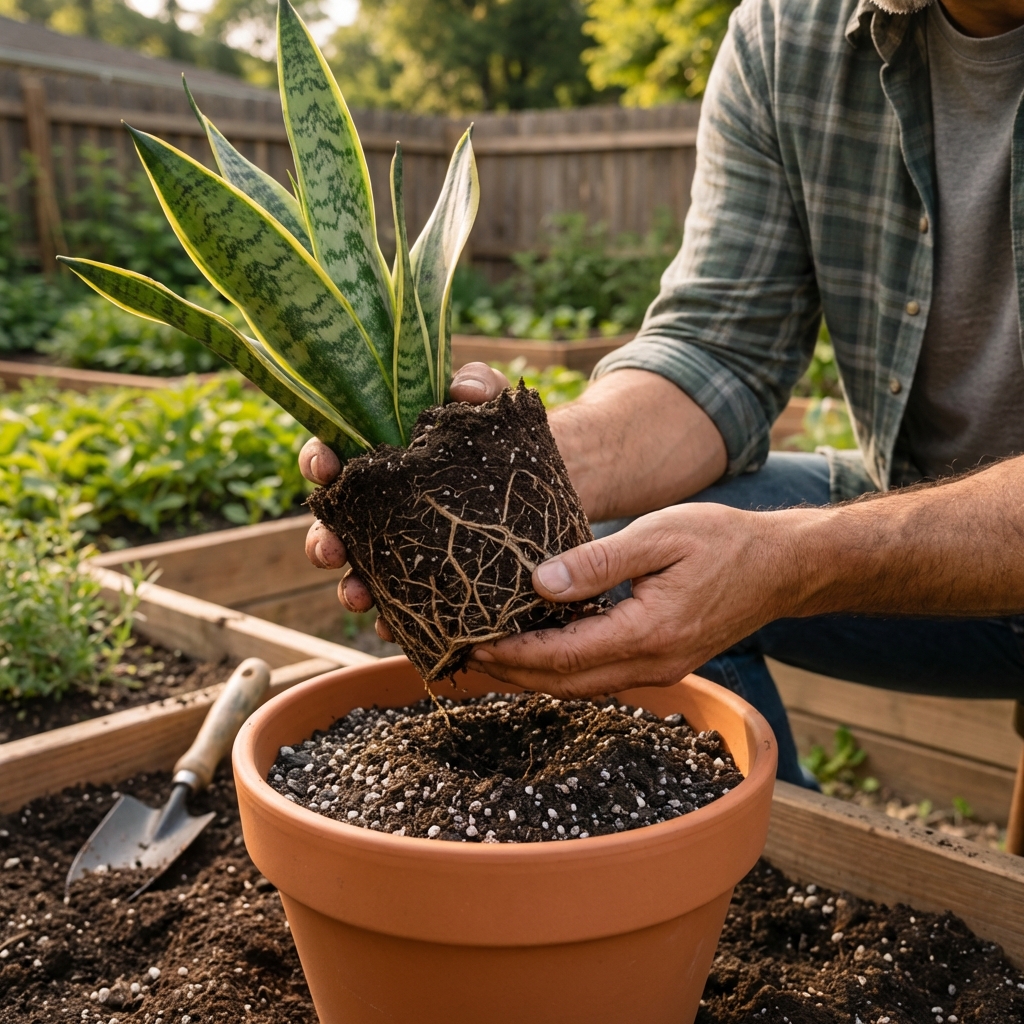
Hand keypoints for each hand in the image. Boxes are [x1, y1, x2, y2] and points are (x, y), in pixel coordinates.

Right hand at [299, 362, 509, 639]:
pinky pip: (403, 607)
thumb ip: (479, 383)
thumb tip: (464, 389)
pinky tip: (396, 629)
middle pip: (335, 525)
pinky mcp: (432, 581)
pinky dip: (394, 620)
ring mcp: (403, 547)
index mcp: (381, 458)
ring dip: (351, 588)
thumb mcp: (493, 403)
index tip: (326, 466)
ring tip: (358, 597)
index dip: (320, 461)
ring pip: (360, 572)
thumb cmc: (503, 436)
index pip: (335, 457)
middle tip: (331, 550)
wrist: (553, 480)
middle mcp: (381, 507)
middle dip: (322, 541)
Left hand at [467, 502, 801, 698]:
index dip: (514, 654)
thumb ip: (599, 562)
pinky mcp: (665, 662)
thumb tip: (541, 583)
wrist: (783, 567)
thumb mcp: (659, 536)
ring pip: (584, 685)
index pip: (564, 655)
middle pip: (568, 683)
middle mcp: (654, 663)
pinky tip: (545, 647)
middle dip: (514, 674)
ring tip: (495, 653)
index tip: (473, 642)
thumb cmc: (724, 540)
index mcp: (649, 632)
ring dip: (537, 675)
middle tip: (468, 653)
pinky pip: (604, 676)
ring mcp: (662, 669)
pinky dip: (566, 668)